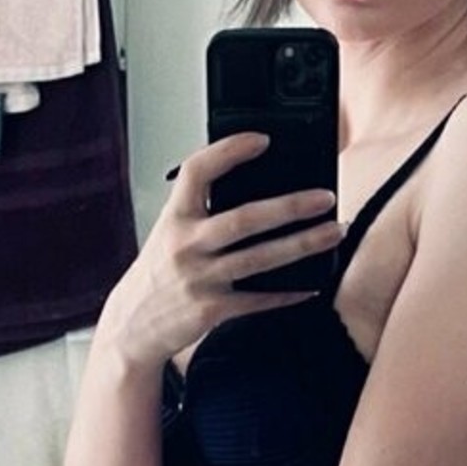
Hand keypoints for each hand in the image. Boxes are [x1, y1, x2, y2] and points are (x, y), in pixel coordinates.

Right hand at [102, 130, 339, 368]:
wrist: (133, 325)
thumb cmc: (158, 274)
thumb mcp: (168, 234)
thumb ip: (201, 212)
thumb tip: (259, 193)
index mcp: (173, 217)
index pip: (196, 171)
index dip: (228, 150)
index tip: (262, 140)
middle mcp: (185, 245)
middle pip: (244, 219)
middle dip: (290, 207)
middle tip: (325, 197)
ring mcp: (199, 279)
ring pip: (260, 258)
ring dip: (303, 244)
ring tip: (333, 232)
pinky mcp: (211, 310)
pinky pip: (259, 299)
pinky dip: (288, 292)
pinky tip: (311, 284)